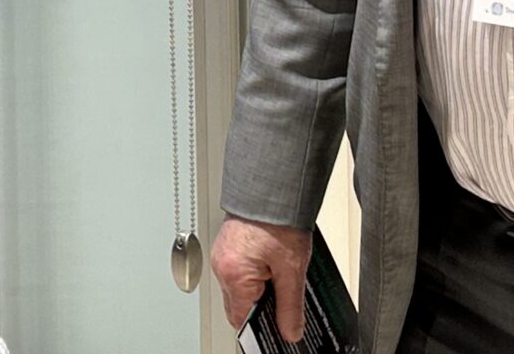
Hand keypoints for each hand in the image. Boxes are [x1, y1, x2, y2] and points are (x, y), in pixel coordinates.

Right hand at [211, 216, 311, 341]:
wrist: (275, 183)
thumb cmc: (279, 217)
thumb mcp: (292, 268)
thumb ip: (290, 305)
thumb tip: (289, 331)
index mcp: (233, 273)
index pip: (240, 319)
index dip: (260, 327)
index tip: (277, 329)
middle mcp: (221, 264)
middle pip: (238, 304)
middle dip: (261, 306)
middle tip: (284, 301)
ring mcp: (223, 252)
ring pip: (239, 286)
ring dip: (259, 288)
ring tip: (281, 277)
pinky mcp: (228, 243)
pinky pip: (238, 269)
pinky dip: (255, 273)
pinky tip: (273, 264)